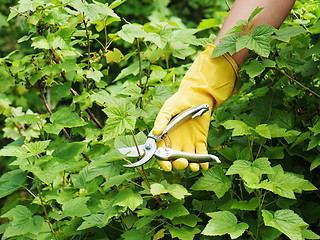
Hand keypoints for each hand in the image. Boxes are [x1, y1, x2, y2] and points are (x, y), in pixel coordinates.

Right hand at [152, 44, 237, 170]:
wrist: (197, 95)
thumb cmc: (179, 101)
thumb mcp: (168, 109)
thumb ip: (161, 120)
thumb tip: (155, 133)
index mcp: (165, 137)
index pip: (162, 153)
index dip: (163, 161)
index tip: (168, 166)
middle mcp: (176, 142)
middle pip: (175, 159)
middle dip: (179, 164)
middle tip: (183, 162)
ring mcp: (188, 143)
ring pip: (189, 158)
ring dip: (191, 165)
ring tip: (195, 167)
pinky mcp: (200, 140)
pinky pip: (201, 153)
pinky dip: (204, 159)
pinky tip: (205, 165)